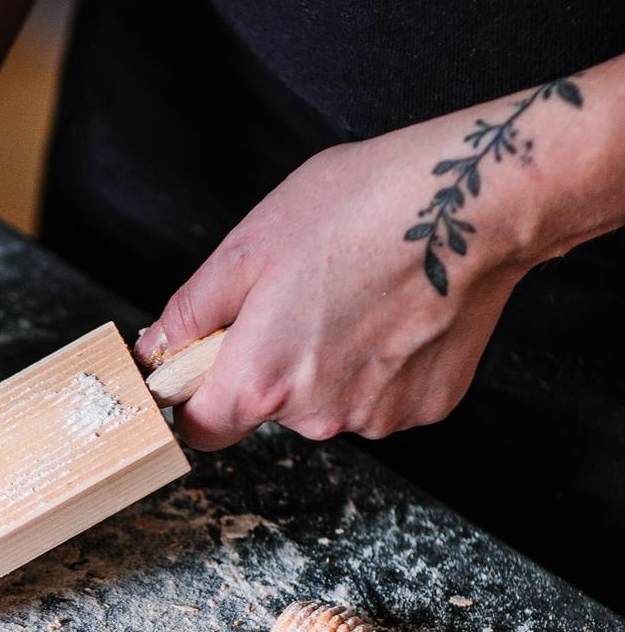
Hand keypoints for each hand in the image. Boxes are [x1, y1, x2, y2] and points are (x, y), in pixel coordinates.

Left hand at [134, 114, 542, 450]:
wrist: (475, 202)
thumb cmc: (361, 209)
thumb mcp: (249, 245)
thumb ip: (192, 311)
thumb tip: (157, 348)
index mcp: (261, 381)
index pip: (202, 430)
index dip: (197, 396)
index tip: (210, 362)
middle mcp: (318, 417)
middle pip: (270, 409)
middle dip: (274, 363)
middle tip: (304, 295)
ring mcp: (377, 417)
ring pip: (329, 403)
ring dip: (332, 363)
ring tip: (359, 294)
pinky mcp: (426, 407)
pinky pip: (383, 395)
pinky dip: (384, 363)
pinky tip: (398, 311)